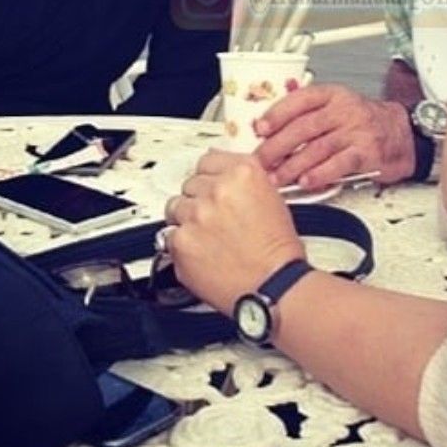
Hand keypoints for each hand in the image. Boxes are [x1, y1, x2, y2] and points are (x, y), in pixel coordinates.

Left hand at [164, 150, 303, 314]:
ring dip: (187, 219)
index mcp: (243, 174)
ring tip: (206, 237)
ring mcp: (196, 215)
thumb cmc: (278, 250)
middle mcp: (217, 190)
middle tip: (214, 218)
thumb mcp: (272, 199)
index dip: (210, 177)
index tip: (210, 186)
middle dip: (199, 199)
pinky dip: (181, 245)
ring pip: (175, 207)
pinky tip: (201, 253)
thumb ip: (243, 181)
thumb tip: (222, 173)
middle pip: (190, 183)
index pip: (208, 160)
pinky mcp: (180, 242)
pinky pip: (168, 236)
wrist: (273, 285)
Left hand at [253, 83, 414, 189]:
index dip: (277, 114)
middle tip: (260, 161)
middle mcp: (345, 111)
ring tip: (277, 178)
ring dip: (293, 166)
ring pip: (318, 148)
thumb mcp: (337, 104)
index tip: (260, 128)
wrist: (401, 134)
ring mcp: (357, 131)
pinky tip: (306, 182)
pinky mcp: (367, 153)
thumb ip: (307, 105)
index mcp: (333, 95)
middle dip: (277, 146)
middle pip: (304, 127)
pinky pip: (340, 164)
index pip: (301, 100)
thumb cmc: (365, 121)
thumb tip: (275, 105)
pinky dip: (320, 174)